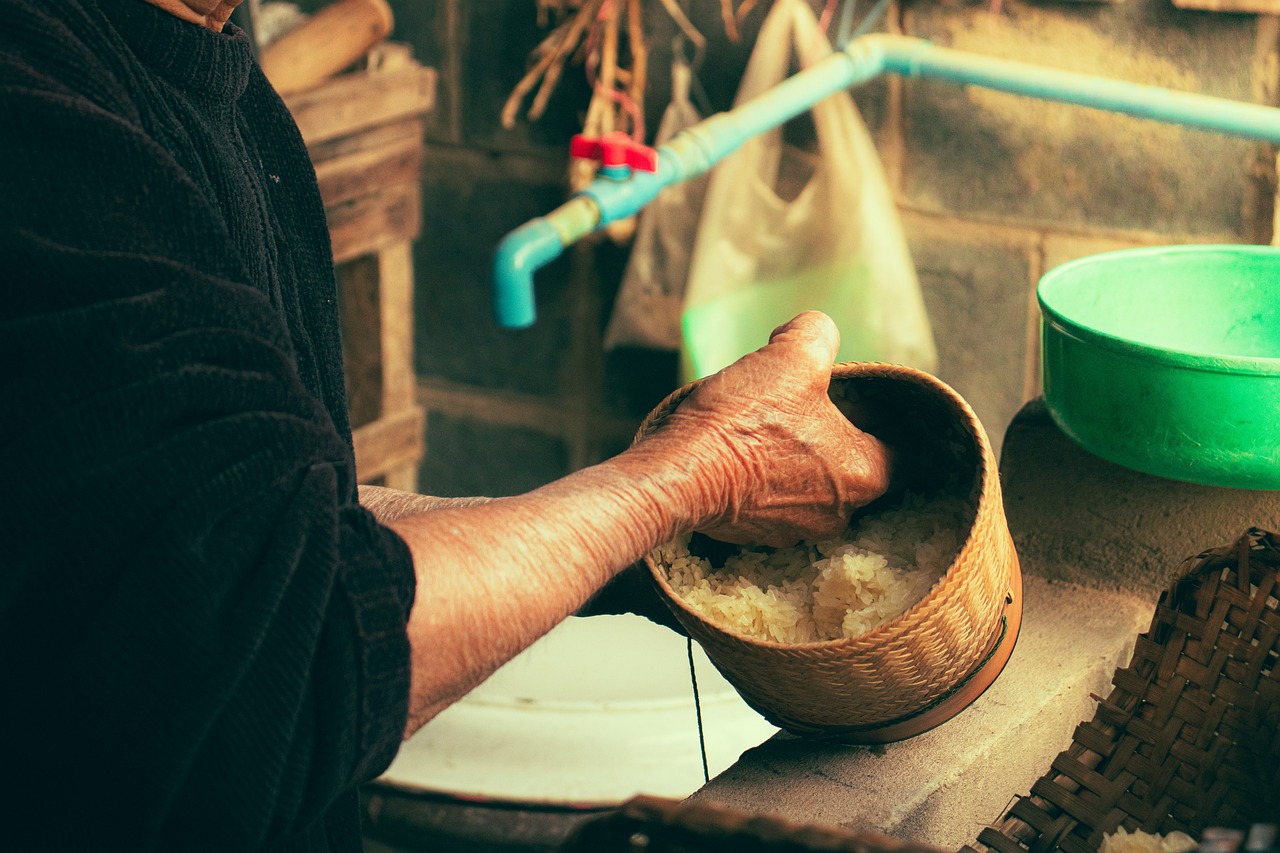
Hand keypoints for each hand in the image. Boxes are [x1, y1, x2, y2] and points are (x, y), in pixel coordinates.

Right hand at [649, 311, 890, 547]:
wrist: (681, 473)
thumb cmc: (747, 420)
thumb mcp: (793, 355)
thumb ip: (819, 334)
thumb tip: (816, 332)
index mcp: (866, 475)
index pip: (894, 447)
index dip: (873, 418)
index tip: (847, 398)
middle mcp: (837, 514)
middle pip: (846, 468)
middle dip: (826, 439)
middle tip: (797, 408)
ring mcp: (794, 531)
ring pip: (806, 487)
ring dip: (791, 461)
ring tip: (762, 429)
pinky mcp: (754, 537)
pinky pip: (769, 503)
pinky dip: (759, 481)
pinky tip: (738, 454)